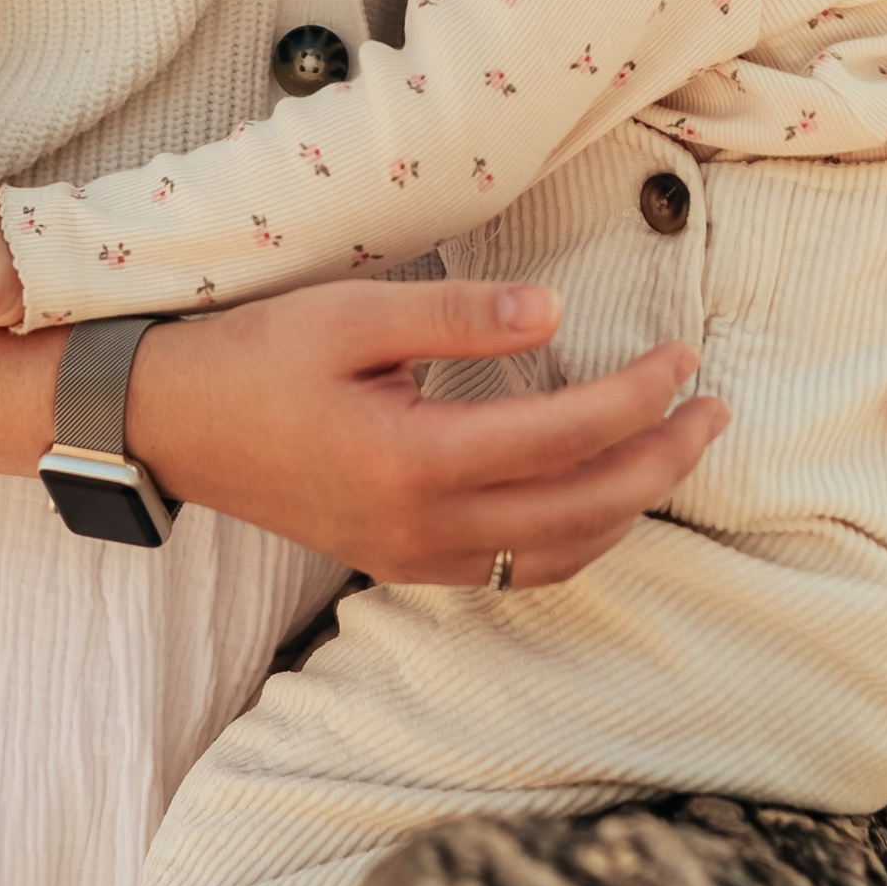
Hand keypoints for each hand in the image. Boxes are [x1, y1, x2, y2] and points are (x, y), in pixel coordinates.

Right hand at [127, 276, 727, 591]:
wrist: (170, 424)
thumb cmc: (254, 357)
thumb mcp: (352, 313)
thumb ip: (458, 315)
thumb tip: (554, 313)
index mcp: (413, 458)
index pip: (564, 435)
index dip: (639, 398)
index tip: (682, 358)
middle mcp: (422, 526)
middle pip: (582, 509)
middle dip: (662, 462)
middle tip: (715, 411)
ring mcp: (413, 555)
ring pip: (558, 555)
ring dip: (630, 507)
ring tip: (675, 452)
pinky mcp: (401, 563)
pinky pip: (516, 572)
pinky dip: (576, 541)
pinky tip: (600, 501)